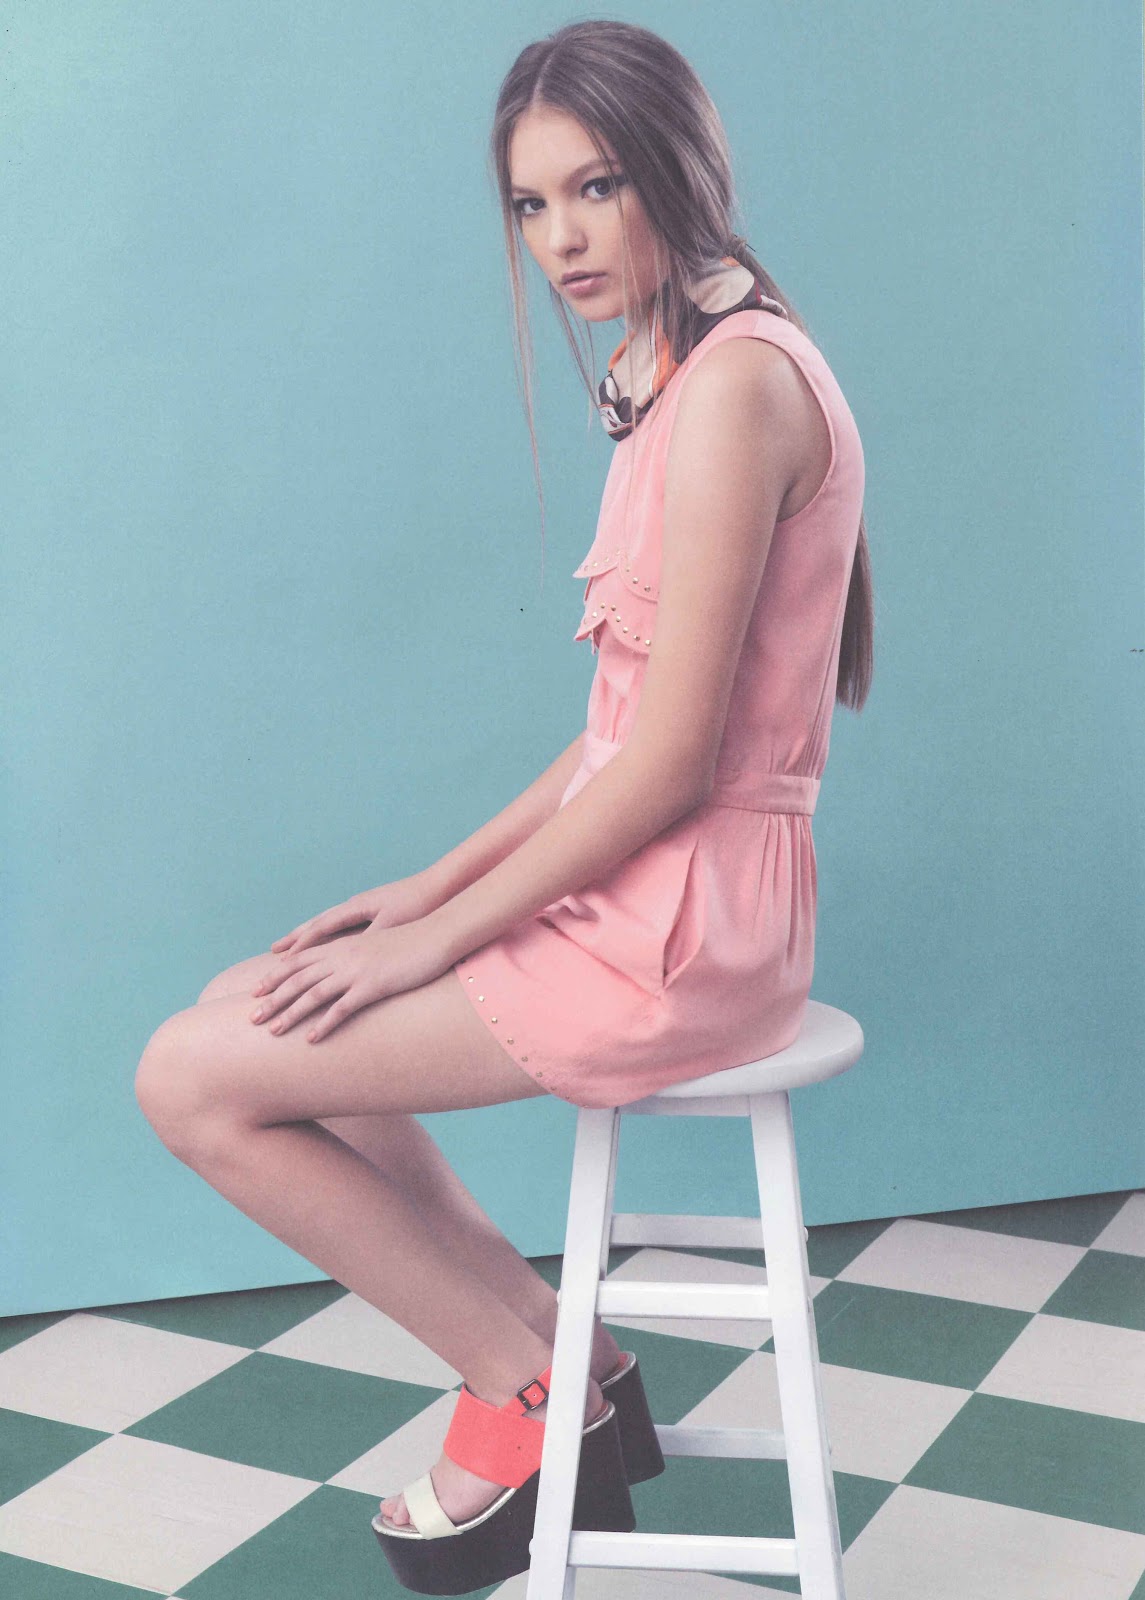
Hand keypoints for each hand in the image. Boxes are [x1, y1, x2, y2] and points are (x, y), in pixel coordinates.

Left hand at [250, 913, 455, 1042]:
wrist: (438, 934)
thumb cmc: (412, 941)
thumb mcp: (379, 946)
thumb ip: (359, 957)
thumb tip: (349, 973)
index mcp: (342, 946)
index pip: (300, 960)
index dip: (276, 976)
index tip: (257, 991)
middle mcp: (343, 956)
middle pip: (298, 978)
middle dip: (273, 998)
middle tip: (251, 1017)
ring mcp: (357, 971)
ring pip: (313, 994)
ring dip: (290, 1014)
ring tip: (272, 1032)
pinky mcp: (374, 985)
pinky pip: (343, 1008)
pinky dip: (324, 1025)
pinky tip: (311, 1040)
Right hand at [269, 873, 438, 956]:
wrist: (439, 887)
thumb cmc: (417, 905)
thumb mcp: (391, 924)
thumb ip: (367, 939)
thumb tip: (346, 957)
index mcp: (356, 907)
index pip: (320, 927)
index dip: (301, 944)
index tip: (282, 959)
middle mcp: (355, 906)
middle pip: (317, 924)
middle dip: (296, 939)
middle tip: (274, 951)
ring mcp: (363, 908)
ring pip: (328, 924)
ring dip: (309, 937)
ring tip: (292, 947)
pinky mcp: (375, 912)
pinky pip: (343, 926)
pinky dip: (329, 936)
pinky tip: (326, 945)